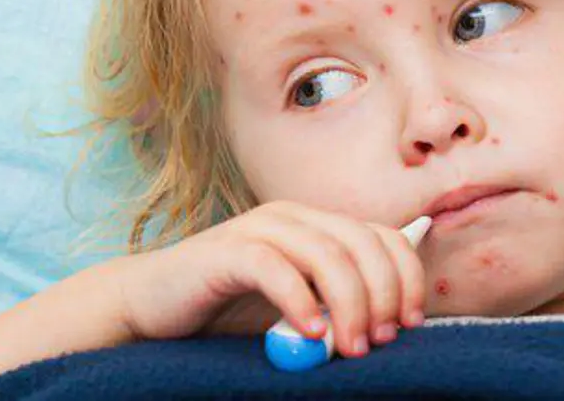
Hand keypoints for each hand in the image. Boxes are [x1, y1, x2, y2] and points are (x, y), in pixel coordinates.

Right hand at [115, 201, 425, 358]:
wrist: (151, 307)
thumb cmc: (228, 314)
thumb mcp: (297, 310)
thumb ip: (337, 307)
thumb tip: (394, 326)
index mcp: (318, 226)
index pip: (384, 236)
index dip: (407, 277)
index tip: (412, 323)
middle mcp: (294, 217)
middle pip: (362, 243)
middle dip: (383, 293)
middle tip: (383, 340)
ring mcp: (259, 228)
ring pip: (327, 254)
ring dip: (350, 303)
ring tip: (351, 346)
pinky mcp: (226, 251)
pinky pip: (275, 268)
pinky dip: (299, 300)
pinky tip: (309, 332)